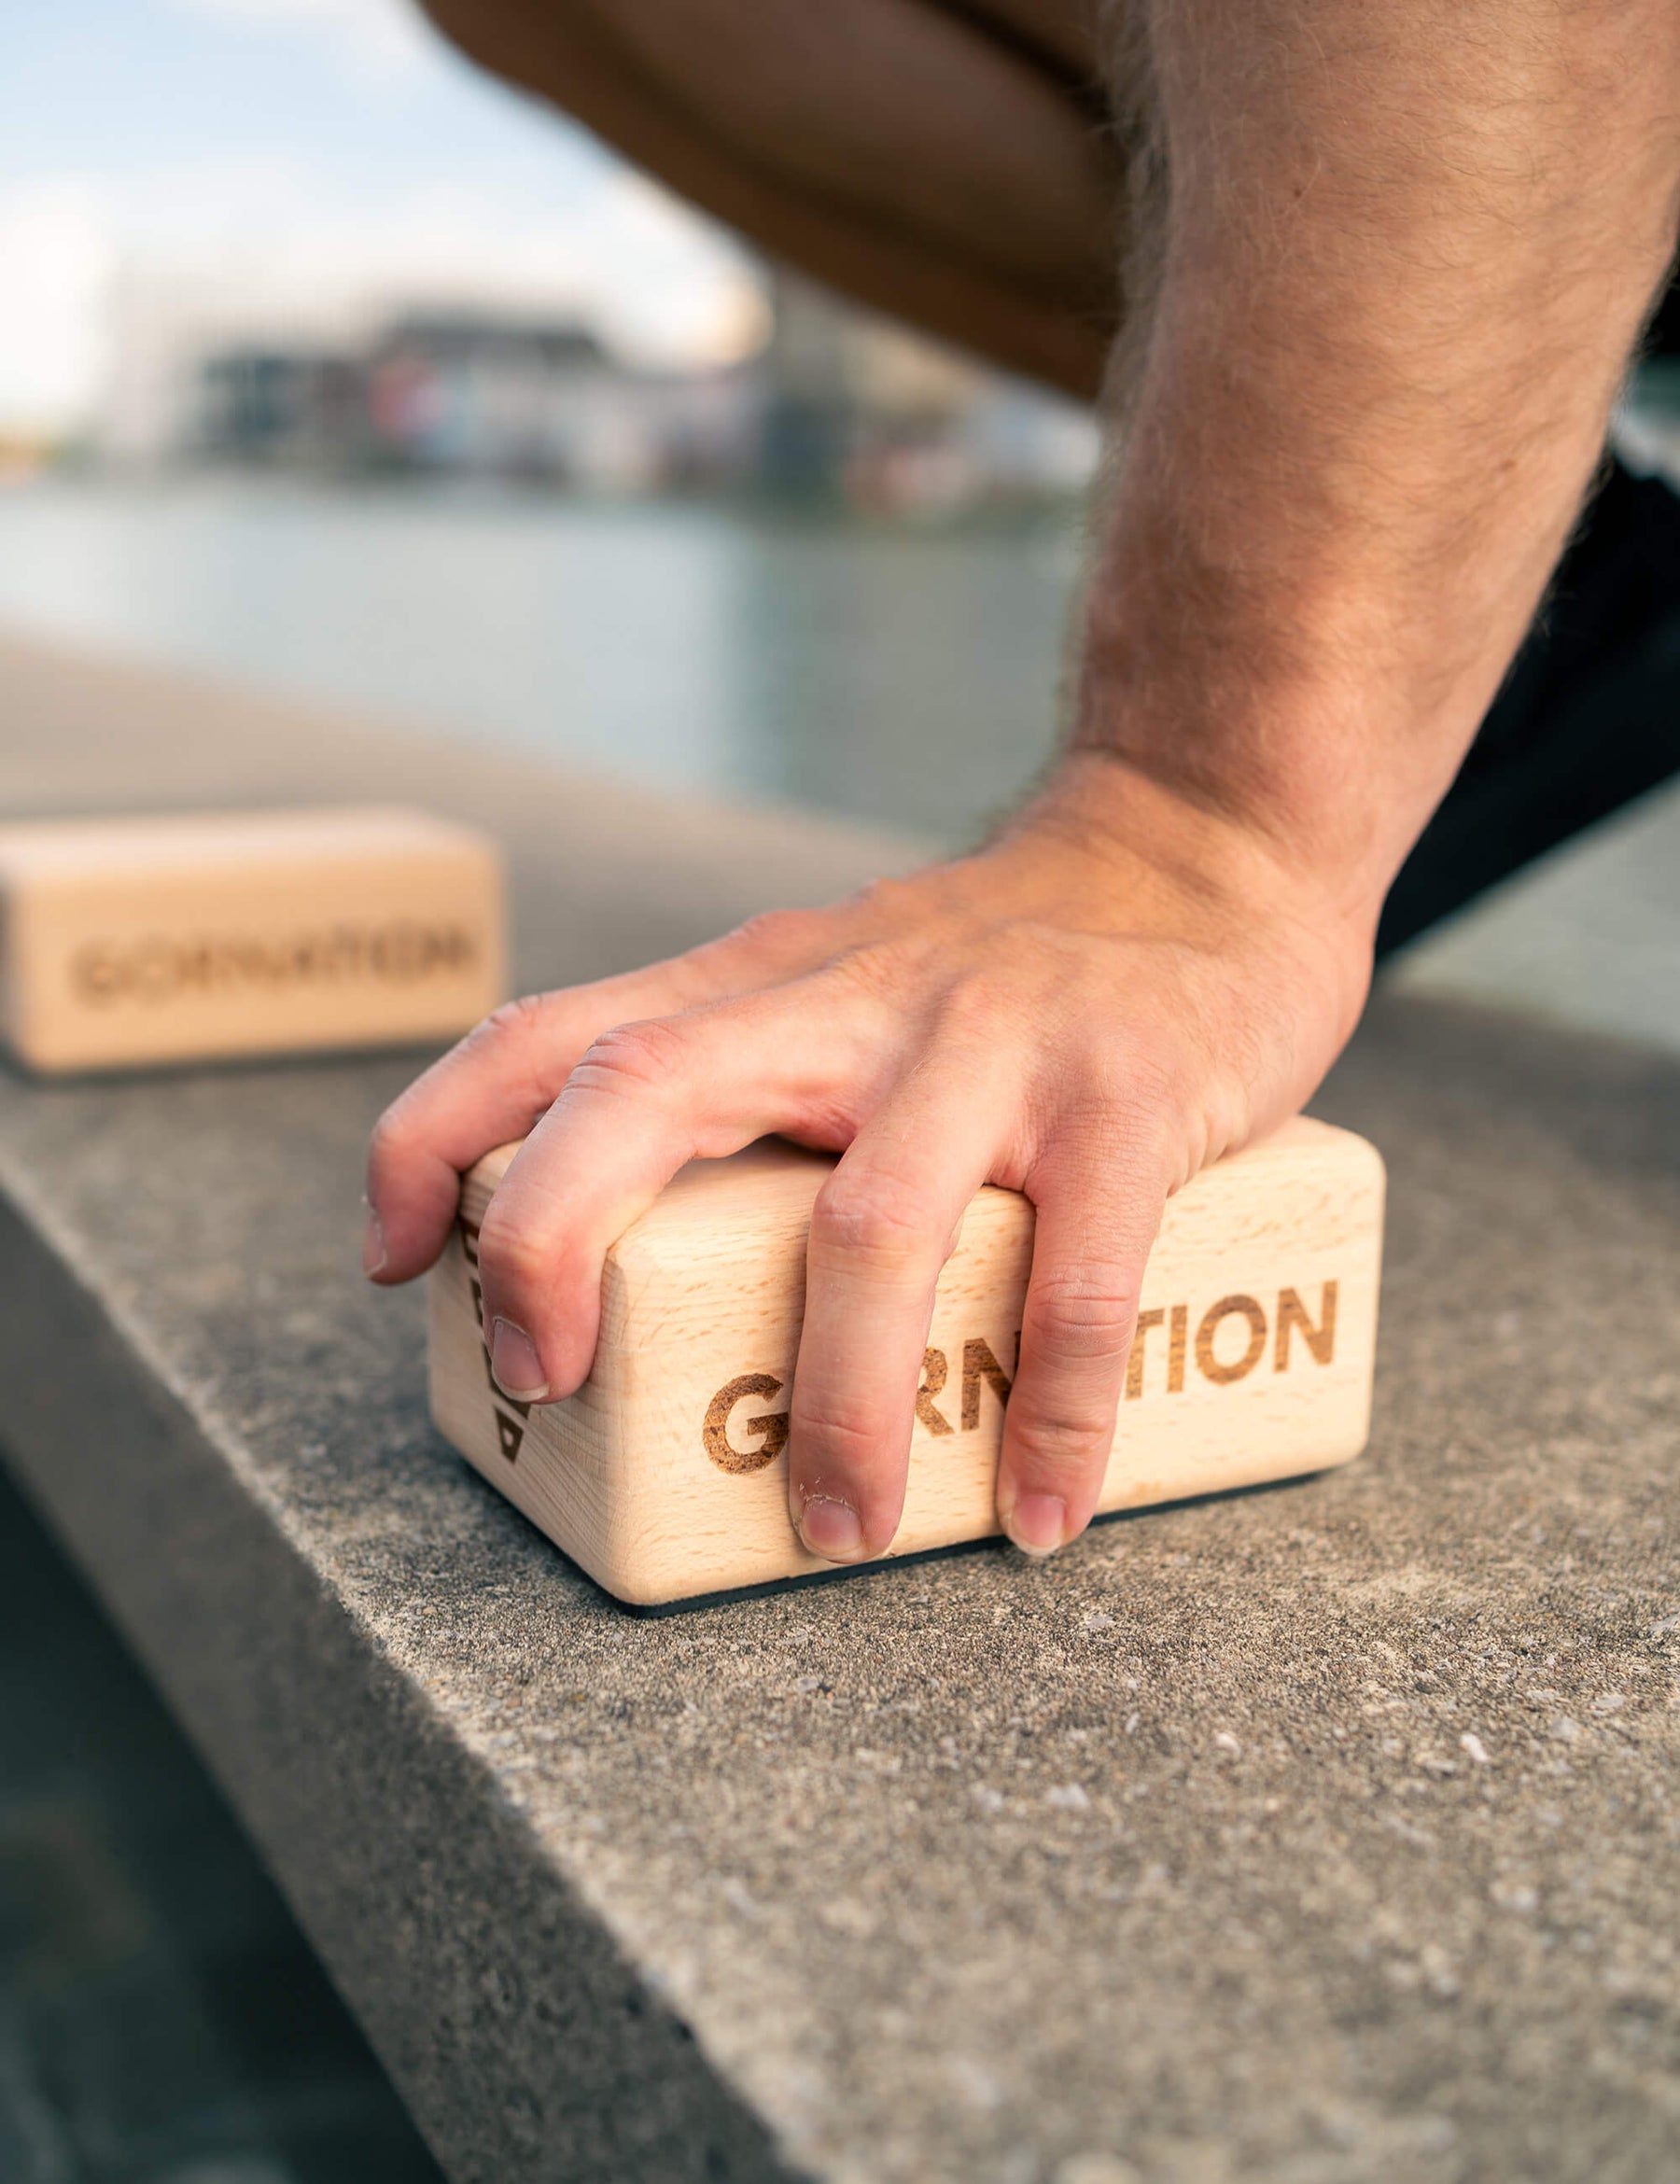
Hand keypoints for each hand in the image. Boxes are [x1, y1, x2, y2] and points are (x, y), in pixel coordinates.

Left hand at [364, 754, 1373, 1560]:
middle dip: (552, 1243)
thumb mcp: (841, 980)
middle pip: (645, 1096)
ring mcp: (989, 1047)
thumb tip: (632, 1246)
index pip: (546, 1034)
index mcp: (757, 985)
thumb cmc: (1003, 956)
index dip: (432, 1139)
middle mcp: (849, 1004)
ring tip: (840, 1532)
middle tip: (553, 1385)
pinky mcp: (1126, 1098)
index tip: (386, 1261)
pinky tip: (1044, 1512)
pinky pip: (1080, 1283)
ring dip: (836, 1405)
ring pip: (868, 1231)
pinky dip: (1055, 1415)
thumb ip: (743, 1071)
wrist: (1205, 844)